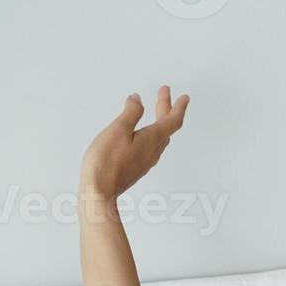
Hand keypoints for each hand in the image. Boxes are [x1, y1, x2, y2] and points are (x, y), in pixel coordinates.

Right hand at [80, 86, 189, 201]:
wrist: (100, 192)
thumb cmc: (107, 161)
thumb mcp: (118, 130)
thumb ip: (131, 113)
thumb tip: (138, 99)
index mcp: (152, 139)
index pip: (172, 120)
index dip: (179, 106)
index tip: (184, 97)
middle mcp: (153, 151)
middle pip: (166, 127)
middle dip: (166, 108)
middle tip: (164, 93)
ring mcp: (146, 160)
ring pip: (159, 137)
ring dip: (160, 120)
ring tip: (156, 109)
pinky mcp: (137, 167)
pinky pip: (151, 145)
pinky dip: (151, 132)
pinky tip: (142, 132)